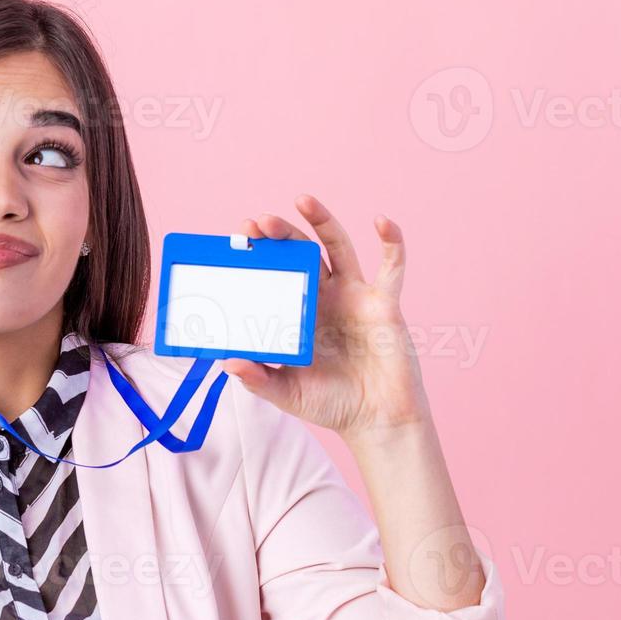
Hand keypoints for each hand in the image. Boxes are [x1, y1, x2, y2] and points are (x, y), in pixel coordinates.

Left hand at [221, 194, 431, 443]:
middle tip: (259, 222)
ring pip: (338, 247)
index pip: (273, 273)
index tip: (239, 239)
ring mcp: (354, 296)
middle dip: (281, 234)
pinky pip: (392, 267)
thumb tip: (227, 362)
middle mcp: (323, 297)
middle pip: (300, 253)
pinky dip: (392, 242)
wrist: (376, 420)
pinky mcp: (384, 303)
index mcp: (296, 312)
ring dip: (323, 221)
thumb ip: (258, 379)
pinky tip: (382, 221)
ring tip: (302, 199)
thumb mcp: (286, 392)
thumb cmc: (330, 404)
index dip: (259, 255)